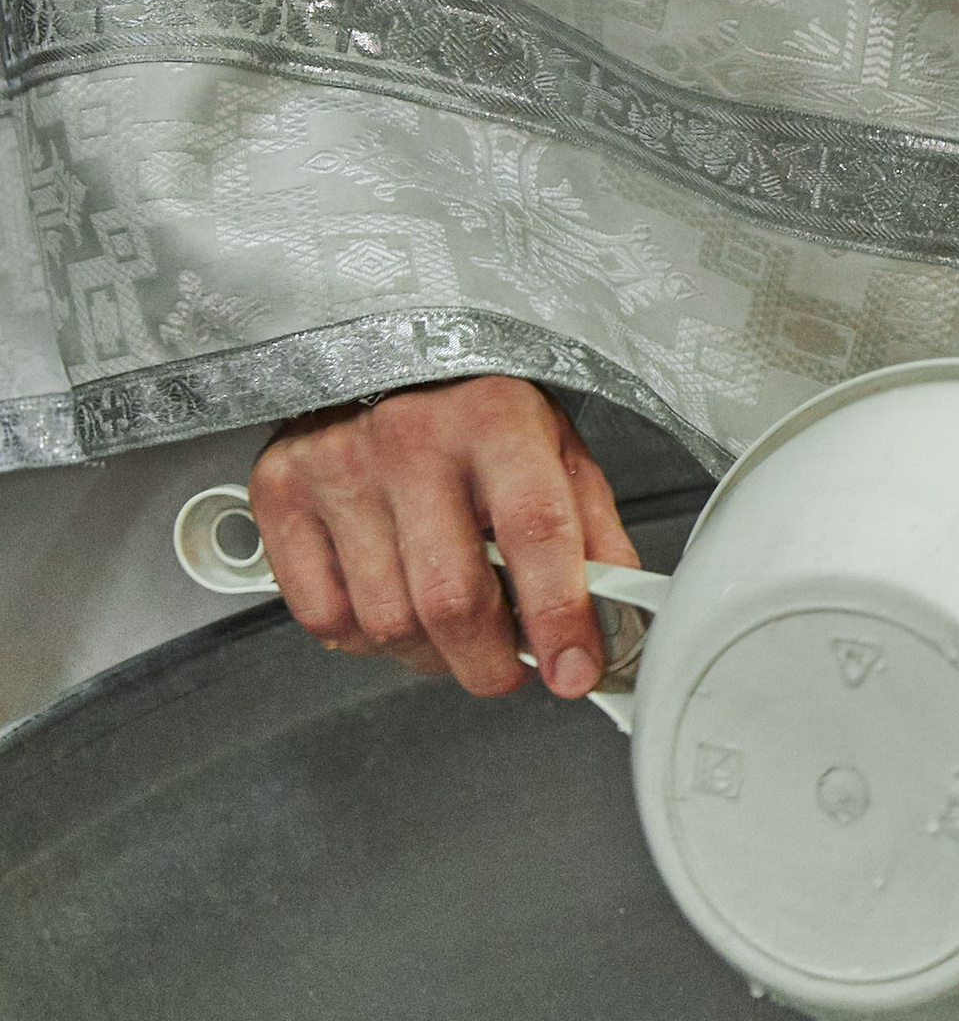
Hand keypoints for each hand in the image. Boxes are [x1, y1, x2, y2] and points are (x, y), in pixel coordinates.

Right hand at [248, 376, 639, 698]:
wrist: (380, 350)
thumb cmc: (476, 412)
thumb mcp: (555, 450)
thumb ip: (592, 536)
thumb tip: (615, 626)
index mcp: (495, 416)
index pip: (534, 530)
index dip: (559, 616)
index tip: (575, 670)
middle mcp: (410, 436)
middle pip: (451, 599)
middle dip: (491, 663)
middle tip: (509, 667)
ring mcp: (337, 465)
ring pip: (387, 621)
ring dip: (430, 654)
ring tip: (451, 628)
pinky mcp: (280, 492)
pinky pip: (324, 615)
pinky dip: (365, 637)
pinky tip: (391, 600)